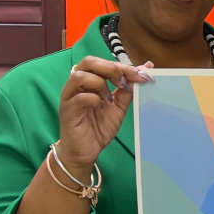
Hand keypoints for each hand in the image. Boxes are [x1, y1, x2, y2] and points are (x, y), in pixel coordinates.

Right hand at [57, 57, 154, 172]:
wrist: (87, 151)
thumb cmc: (99, 127)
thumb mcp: (119, 106)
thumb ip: (128, 89)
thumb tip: (145, 69)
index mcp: (90, 81)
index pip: (104, 63)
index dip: (124, 66)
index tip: (142, 74)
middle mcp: (77, 86)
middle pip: (89, 62)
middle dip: (111, 69)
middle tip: (123, 82)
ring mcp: (70, 97)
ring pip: (79, 76)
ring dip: (100, 83)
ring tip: (108, 98)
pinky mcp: (67, 111)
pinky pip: (78, 98)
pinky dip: (93, 98)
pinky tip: (100, 106)